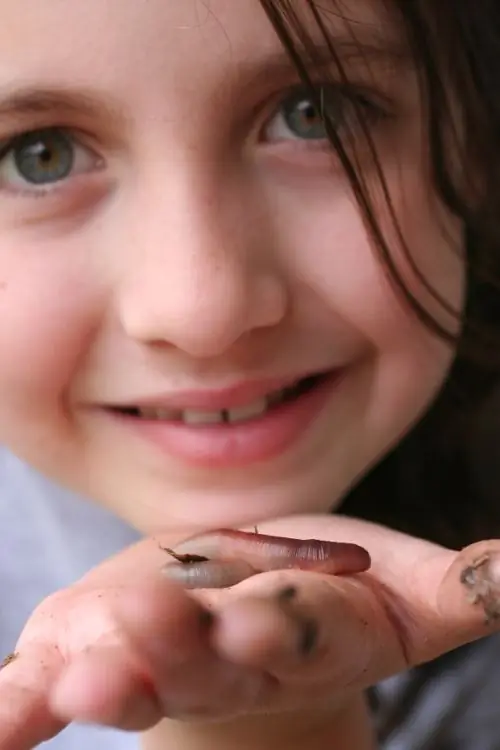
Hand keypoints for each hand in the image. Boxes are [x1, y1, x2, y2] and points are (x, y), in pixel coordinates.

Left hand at [0, 515, 498, 749]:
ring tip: (69, 681)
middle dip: (174, 653)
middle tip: (141, 643)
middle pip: (198, 660)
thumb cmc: (328, 593)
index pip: (289, 635)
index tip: (259, 627)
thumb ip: (461, 589)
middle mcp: (219, 656)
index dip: (275, 632)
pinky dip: (18, 702)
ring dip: (94, 678)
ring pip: (122, 674)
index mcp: (295, 634)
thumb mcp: (405, 591)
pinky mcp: (91, 643)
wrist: (243, 614)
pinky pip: (45, 680)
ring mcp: (150, 657)